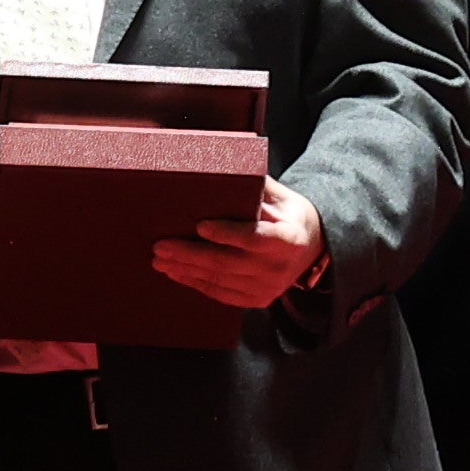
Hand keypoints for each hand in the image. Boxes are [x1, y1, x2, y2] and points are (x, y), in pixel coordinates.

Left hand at [152, 177, 328, 311]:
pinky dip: (195, 282)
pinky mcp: (257, 300)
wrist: (310, 249)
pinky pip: (221, 294)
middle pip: (228, 262)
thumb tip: (218, 171)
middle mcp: (279, 268)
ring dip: (186, 270)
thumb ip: (254, 188)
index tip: (200, 225)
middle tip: (161, 245)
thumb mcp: (281, 197)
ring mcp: (268, 288)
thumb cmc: (288, 215)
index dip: (227, 234)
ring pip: (220, 280)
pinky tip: (175, 272)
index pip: (255, 238)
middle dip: (190, 254)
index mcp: (289, 239)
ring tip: (159, 259)